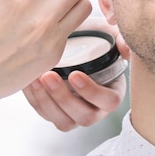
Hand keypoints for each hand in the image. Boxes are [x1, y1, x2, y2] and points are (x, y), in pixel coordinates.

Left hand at [23, 16, 129, 130]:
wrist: (74, 42)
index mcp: (112, 93)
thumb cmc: (94, 38)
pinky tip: (29, 81)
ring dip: (47, 102)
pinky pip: (45, 114)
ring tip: (36, 79)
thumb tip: (125, 50)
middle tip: (48, 76)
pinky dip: (35, 100)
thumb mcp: (109, 34)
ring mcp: (75, 114)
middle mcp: (96, 109)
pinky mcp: (56, 113)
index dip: (92, 92)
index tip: (74, 74)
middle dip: (64, 98)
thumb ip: (121, 39)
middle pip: (84, 117)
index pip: (108, 101)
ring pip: (63, 121)